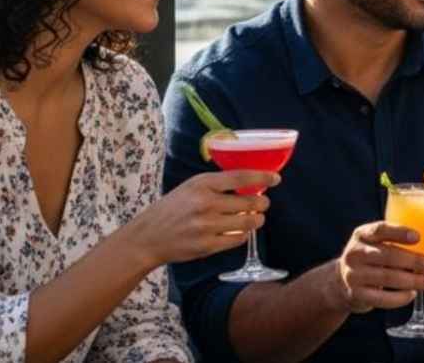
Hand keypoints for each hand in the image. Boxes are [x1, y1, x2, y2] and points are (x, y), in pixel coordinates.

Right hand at [125, 170, 278, 266]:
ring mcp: (206, 226)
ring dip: (257, 220)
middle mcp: (205, 203)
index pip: (241, 177)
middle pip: (249, 202)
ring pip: (248, 222)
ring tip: (256, 218)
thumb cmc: (172, 208)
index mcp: (201, 184)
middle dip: (262, 203)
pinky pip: (237, 239)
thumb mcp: (191, 187)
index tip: (275, 179)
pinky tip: (240, 231)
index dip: (262, 178)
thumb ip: (217, 184)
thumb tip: (250, 183)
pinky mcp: (207, 246)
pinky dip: (243, 234)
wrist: (148, 237)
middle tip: (263, 203)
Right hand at [334, 222, 423, 314]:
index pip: (380, 230)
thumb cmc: (369, 259)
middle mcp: (355, 253)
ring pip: (387, 277)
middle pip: (388, 256)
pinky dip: (400, 297)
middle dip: (414, 261)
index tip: (418, 237)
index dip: (400, 233)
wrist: (339, 282)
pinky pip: (382, 298)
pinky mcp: (356, 295)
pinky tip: (412, 294)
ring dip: (412, 280)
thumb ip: (394, 241)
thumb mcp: (374, 243)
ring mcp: (353, 275)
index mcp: (362, 235)